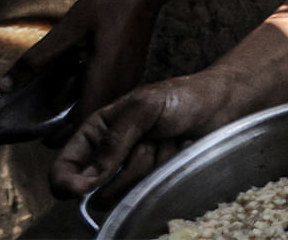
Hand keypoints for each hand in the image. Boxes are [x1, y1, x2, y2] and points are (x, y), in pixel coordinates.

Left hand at [6, 0, 172, 130]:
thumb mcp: (69, 28)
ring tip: (54, 99)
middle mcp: (122, 83)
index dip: (60, 135)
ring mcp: (129, 79)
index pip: (82, 122)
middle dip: (66, 126)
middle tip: (41, 124)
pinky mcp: (129, 72)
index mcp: (106, 76)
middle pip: (91, 120)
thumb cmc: (114, 1)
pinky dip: (87, 95)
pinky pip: (107, 94)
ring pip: (100, 108)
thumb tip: (7, 85)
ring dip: (77, 109)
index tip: (39, 135)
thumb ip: (37, 59)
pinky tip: (75, 79)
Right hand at [52, 68, 248, 198]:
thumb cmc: (182, 97)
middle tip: (150, 141)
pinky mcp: (153, 179)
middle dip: (123, 168)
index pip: (66, 163)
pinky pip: (148, 190)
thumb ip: (115, 139)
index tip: (79, 190)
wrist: (222, 105)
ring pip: (123, 191)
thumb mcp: (144, 107)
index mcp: (97, 130)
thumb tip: (88, 176)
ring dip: (147, 168)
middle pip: (94, 185)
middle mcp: (109, 153)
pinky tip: (176, 152)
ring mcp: (131, 168)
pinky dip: (163, 172)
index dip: (65, 181)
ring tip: (166, 142)